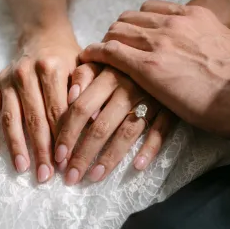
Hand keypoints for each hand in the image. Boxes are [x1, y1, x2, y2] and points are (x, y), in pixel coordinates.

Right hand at [0, 27, 80, 181]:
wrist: (44, 35)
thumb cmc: (70, 58)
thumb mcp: (85, 67)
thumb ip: (88, 90)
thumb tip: (95, 119)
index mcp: (52, 69)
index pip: (58, 111)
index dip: (63, 138)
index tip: (67, 161)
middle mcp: (26, 73)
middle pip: (35, 119)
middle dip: (41, 149)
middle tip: (46, 175)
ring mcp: (8, 79)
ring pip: (11, 117)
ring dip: (17, 146)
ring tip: (23, 168)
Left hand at [54, 65, 174, 184]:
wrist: (168, 51)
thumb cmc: (125, 61)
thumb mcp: (103, 60)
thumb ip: (84, 75)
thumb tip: (70, 98)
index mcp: (109, 73)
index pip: (81, 108)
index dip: (68, 133)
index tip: (58, 156)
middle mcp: (129, 86)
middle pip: (101, 125)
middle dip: (83, 154)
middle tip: (71, 177)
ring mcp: (152, 98)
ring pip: (127, 132)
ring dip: (110, 157)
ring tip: (94, 177)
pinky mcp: (171, 107)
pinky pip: (160, 131)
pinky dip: (149, 148)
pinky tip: (138, 166)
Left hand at [80, 1, 229, 138]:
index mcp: (197, 17)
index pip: (154, 10)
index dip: (140, 22)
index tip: (136, 34)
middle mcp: (174, 24)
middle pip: (130, 18)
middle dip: (118, 32)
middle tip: (113, 48)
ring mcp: (158, 43)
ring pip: (116, 31)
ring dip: (106, 43)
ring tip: (98, 57)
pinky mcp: (147, 67)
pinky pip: (109, 52)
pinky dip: (96, 55)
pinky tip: (88, 61)